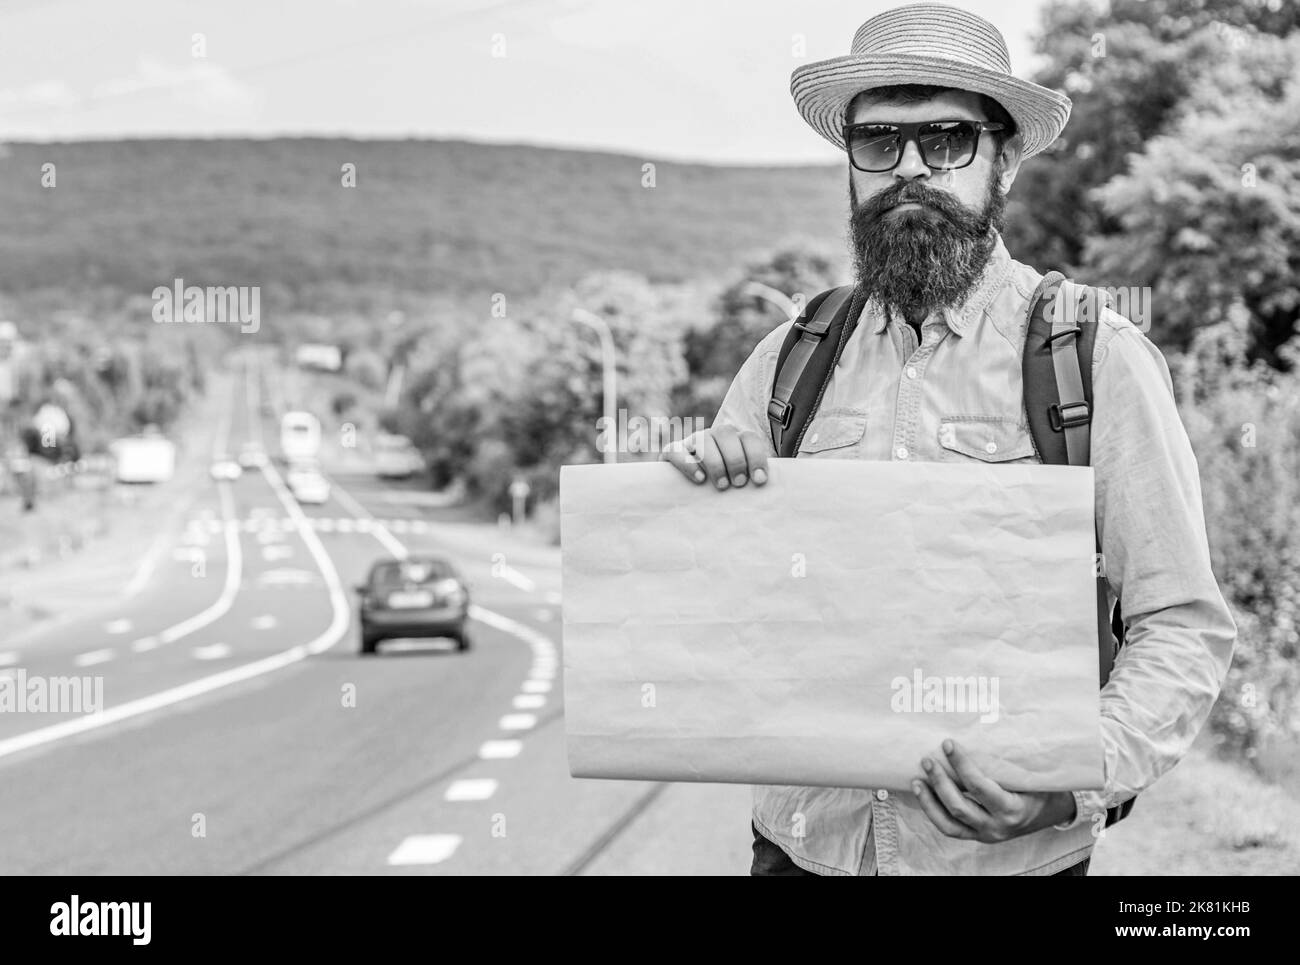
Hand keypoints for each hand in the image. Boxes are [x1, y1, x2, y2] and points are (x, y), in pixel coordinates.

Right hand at [661, 425, 768, 490]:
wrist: (690, 495)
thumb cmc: (727, 489)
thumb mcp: (743, 482)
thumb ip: (756, 481)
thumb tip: (774, 487)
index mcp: (736, 440)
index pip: (748, 437)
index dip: (756, 456)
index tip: (759, 480)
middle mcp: (714, 437)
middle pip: (725, 432)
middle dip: (735, 459)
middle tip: (739, 483)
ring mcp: (692, 442)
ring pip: (702, 439)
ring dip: (715, 461)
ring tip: (721, 486)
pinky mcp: (672, 454)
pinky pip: (675, 450)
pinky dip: (687, 463)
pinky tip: (699, 479)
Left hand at [911, 739, 1075, 842]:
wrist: (1053, 813)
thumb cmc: (1041, 786)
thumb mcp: (1032, 773)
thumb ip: (1010, 758)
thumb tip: (988, 718)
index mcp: (1013, 809)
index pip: (980, 788)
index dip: (961, 765)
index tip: (948, 744)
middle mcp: (997, 826)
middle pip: (959, 807)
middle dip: (940, 782)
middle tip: (927, 759)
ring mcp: (985, 834)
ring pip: (949, 823)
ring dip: (930, 801)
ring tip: (917, 779)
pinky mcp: (976, 837)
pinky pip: (949, 829)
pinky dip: (933, 812)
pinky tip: (923, 794)